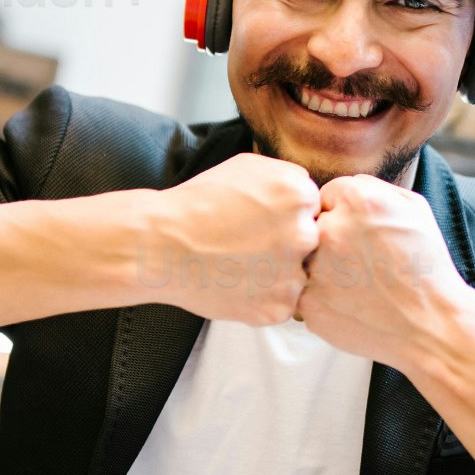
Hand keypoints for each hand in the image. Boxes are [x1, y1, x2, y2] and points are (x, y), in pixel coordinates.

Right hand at [125, 151, 322, 328]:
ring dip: (276, 275)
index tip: (262, 224)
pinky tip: (236, 284)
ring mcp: (292, 274)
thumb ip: (287, 176)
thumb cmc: (197, 203)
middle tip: (250, 247)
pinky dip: (261, 299)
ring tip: (240, 266)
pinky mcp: (277, 307)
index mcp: (300, 195)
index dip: (286, 218)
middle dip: (285, 246)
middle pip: (310, 244)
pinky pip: (281, 304)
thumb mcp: (246, 166)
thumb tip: (308, 191)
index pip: (313, 211)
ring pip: (297, 276)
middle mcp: (304, 234)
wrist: (160, 245)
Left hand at [299, 169, 474, 374]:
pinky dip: (321, 297)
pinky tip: (350, 303)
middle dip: (329, 240)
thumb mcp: (413, 208)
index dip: (343, 215)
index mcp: (356, 199)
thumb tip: (339, 188)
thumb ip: (371, 187)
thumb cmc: (425, 266)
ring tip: (356, 284)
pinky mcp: (309, 303)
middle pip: (310, 225)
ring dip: (322, 268)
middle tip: (358, 261)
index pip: (326, 196)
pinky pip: (302, 292)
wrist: (431, 324)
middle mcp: (331, 229)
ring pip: (303, 259)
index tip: (362, 236)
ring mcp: (315, 268)